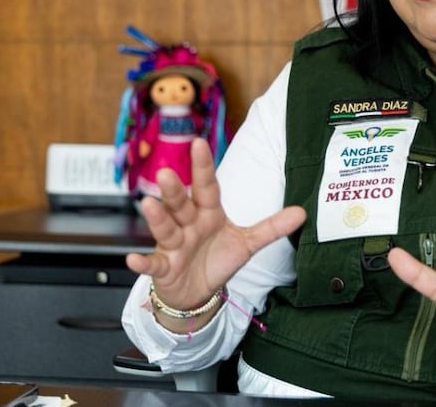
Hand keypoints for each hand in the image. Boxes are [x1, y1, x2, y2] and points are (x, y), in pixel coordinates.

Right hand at [126, 137, 305, 326]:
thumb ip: (272, 227)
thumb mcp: (247, 243)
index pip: (207, 186)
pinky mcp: (164, 268)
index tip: (199, 143)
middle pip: (181, 204)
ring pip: (165, 228)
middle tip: (166, 172)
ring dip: (156, 217)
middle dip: (174, 190)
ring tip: (148, 204)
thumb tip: (302, 212)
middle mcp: (188, 224)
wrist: (196, 292)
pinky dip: (142, 263)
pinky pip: (152, 265)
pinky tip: (133, 259)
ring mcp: (173, 246)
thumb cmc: (217, 259)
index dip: (203, 166)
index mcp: (208, 213)